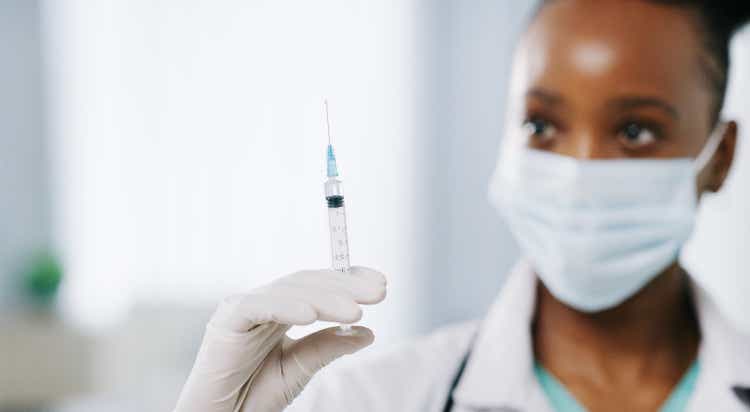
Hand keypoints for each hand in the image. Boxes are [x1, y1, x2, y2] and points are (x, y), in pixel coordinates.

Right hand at [174, 266, 386, 411]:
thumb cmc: (253, 395)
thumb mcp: (301, 368)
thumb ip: (328, 347)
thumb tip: (368, 332)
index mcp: (282, 310)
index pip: (319, 286)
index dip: (348, 280)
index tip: (380, 284)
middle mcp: (264, 303)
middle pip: (308, 283)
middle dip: (345, 286)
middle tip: (379, 292)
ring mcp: (244, 307)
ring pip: (290, 291)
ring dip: (325, 299)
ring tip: (354, 311)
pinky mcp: (227, 319)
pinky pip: (259, 306)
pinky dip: (286, 307)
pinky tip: (312, 315)